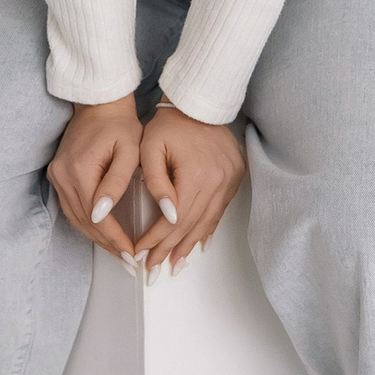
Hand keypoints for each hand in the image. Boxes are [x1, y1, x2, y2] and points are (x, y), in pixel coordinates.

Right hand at [46, 97, 142, 254]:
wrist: (99, 104)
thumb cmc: (120, 125)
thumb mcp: (128, 151)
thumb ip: (116, 183)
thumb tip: (101, 215)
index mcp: (79, 170)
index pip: (97, 217)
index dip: (115, 238)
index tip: (133, 253)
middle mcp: (62, 176)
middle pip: (84, 222)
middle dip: (108, 244)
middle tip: (129, 261)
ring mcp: (57, 176)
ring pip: (76, 219)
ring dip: (97, 238)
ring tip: (119, 252)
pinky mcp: (57, 175)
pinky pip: (71, 208)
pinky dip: (87, 224)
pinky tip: (103, 233)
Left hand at [133, 103, 246, 276]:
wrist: (198, 104)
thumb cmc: (168, 125)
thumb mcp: (149, 149)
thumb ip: (156, 183)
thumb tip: (169, 217)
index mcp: (195, 174)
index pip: (172, 219)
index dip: (155, 239)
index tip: (139, 253)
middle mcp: (217, 181)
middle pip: (190, 225)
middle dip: (169, 249)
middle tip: (153, 270)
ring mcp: (230, 181)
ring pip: (206, 222)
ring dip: (189, 246)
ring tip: (174, 265)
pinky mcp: (235, 178)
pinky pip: (219, 211)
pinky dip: (206, 230)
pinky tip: (197, 246)